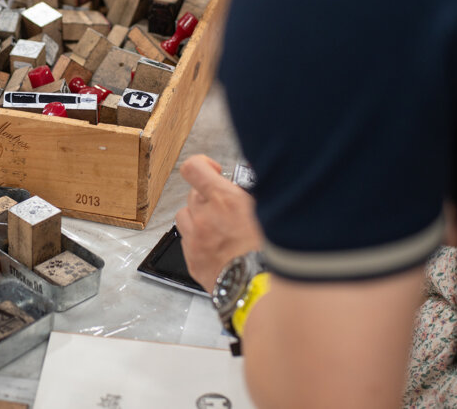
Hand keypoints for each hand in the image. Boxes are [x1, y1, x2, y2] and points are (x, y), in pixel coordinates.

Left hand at [175, 154, 262, 291]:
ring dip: (198, 217)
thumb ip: (253, 195)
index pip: (194, 168)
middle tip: (225, 208)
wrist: (262, 292)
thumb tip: (251, 185)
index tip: (211, 170)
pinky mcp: (193, 261)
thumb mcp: (270, 213)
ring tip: (218, 227)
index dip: (201, 165)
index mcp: (225, 200)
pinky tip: (216, 246)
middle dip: (208, 197)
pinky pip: (187, 241)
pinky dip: (197, 239)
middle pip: (193, 194)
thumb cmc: (271, 255)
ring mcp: (195, 240)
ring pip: (185, 216)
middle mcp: (205, 217)